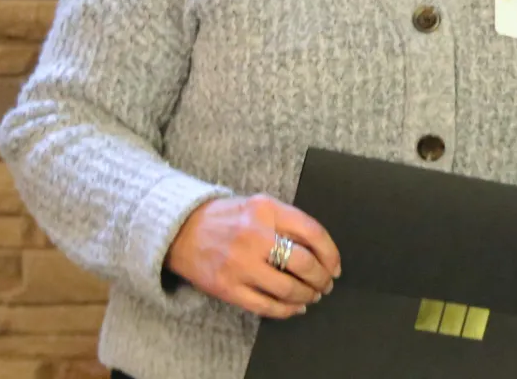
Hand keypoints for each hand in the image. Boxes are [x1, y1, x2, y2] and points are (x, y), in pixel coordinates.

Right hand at [165, 194, 341, 318]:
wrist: (181, 230)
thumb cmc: (228, 218)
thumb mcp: (259, 207)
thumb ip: (288, 222)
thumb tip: (321, 252)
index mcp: (266, 210)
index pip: (312, 232)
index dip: (330, 254)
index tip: (335, 266)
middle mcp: (254, 236)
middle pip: (304, 263)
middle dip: (321, 278)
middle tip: (326, 284)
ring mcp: (240, 264)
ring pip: (287, 288)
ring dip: (307, 295)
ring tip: (312, 295)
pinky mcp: (227, 287)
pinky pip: (266, 306)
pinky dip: (286, 309)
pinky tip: (295, 307)